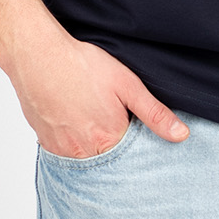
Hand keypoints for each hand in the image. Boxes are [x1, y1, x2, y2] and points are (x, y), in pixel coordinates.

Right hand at [6, 19, 187, 158]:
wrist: (37, 55)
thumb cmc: (81, 65)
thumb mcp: (127, 85)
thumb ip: (155, 113)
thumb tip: (182, 135)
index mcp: (108, 140)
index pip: (132, 160)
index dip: (136, 147)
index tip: (134, 132)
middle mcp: (84, 152)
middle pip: (109, 162)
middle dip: (116, 150)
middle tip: (110, 121)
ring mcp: (62, 151)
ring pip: (87, 160)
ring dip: (94, 149)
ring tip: (94, 120)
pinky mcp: (46, 144)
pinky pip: (66, 155)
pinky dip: (74, 145)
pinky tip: (76, 123)